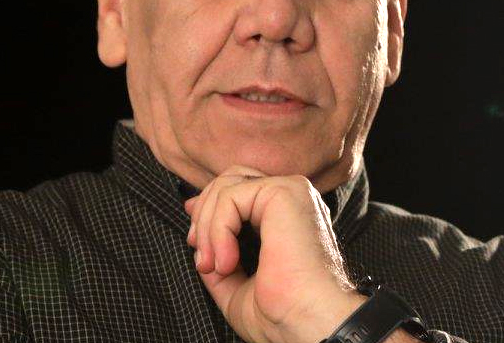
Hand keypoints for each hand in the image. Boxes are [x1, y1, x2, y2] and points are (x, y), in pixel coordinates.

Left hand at [183, 165, 365, 342]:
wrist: (309, 322)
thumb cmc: (285, 313)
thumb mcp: (238, 286)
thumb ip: (220, 259)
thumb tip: (198, 242)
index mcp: (287, 215)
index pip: (239, 192)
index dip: (210, 210)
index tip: (194, 242)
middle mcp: (292, 197)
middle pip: (229, 180)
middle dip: (203, 215)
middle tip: (202, 259)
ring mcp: (290, 190)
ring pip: (226, 187)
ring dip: (207, 228)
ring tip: (213, 266)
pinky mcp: (283, 192)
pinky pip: (230, 197)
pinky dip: (217, 230)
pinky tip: (226, 262)